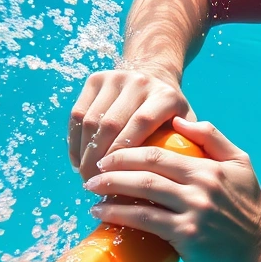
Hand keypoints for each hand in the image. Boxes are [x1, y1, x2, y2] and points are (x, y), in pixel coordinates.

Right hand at [69, 63, 194, 180]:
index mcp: (165, 96)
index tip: (114, 178)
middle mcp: (140, 82)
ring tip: (86, 175)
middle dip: (99, 159)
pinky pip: (77, 114)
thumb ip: (185, 150)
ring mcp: (115, 78)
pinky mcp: (95, 79)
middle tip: (96, 184)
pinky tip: (78, 160)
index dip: (124, 153)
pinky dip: (74, 141)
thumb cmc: (170, 115)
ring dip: (84, 152)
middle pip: (111, 124)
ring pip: (90, 120)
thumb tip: (167, 182)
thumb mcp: (185, 129)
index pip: (141, 124)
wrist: (154, 77)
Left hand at [83, 117, 260, 261]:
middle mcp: (200, 188)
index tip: (109, 156)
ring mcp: (193, 213)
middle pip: (146, 173)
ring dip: (111, 193)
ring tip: (91, 193)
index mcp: (208, 168)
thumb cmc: (250, 203)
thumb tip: (178, 121)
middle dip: (112, 171)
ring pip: (142, 197)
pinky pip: (146, 223)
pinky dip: (121, 216)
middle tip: (93, 173)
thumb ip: (211, 137)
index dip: (128, 152)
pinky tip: (104, 214)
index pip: (159, 154)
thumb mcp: (240, 161)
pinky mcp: (187, 237)